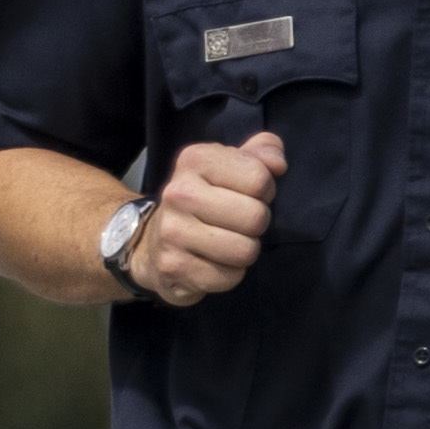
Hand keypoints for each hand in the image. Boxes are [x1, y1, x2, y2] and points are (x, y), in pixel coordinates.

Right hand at [130, 129, 287, 305]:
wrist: (151, 242)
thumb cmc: (204, 199)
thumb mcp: (230, 165)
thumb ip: (261, 151)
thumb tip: (278, 163)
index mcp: (195, 159)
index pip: (260, 178)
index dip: (264, 191)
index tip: (246, 195)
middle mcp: (178, 192)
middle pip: (255, 217)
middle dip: (256, 225)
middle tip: (238, 223)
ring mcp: (172, 231)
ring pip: (244, 250)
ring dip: (244, 251)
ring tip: (227, 243)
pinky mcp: (172, 267)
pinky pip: (228, 277)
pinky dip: (229, 275)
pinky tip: (213, 263)